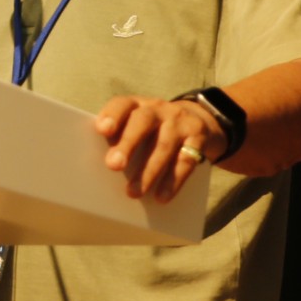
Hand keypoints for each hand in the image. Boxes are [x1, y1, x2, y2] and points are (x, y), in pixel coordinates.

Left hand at [95, 95, 222, 202]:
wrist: (199, 120)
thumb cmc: (155, 130)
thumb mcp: (139, 125)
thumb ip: (122, 137)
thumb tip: (104, 166)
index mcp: (139, 105)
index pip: (123, 104)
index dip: (113, 115)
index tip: (102, 130)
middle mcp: (159, 109)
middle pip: (143, 122)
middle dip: (128, 143)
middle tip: (113, 165)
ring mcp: (180, 122)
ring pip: (164, 145)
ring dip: (148, 171)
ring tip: (133, 192)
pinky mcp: (198, 139)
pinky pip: (185, 161)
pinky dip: (173, 181)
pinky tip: (162, 196)